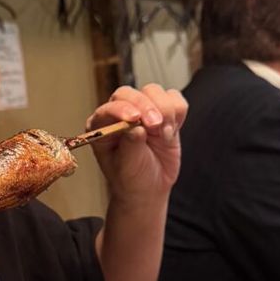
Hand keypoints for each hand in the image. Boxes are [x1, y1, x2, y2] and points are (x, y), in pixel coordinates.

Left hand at [86, 84, 187, 205]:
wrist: (149, 187)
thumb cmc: (131, 178)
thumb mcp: (127, 167)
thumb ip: (130, 146)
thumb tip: (136, 128)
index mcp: (102, 125)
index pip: (109, 107)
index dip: (122, 108)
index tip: (135, 118)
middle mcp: (121, 113)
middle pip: (132, 93)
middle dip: (146, 107)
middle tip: (155, 126)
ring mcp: (143, 110)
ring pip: (155, 92)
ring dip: (164, 110)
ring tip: (164, 135)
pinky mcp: (163, 111)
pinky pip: (174, 99)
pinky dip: (177, 113)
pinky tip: (170, 132)